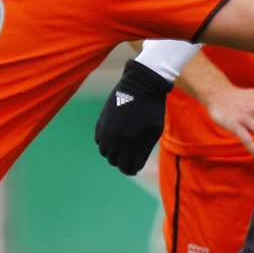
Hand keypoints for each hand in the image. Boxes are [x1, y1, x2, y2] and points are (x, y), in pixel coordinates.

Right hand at [94, 60, 171, 174]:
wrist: (141, 83)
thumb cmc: (153, 108)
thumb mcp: (154, 131)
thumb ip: (144, 150)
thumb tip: (135, 165)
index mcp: (131, 142)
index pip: (126, 167)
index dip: (132, 169)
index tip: (135, 167)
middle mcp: (115, 138)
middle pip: (114, 161)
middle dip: (123, 161)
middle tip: (131, 156)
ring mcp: (106, 129)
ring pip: (104, 152)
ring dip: (113, 152)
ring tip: (123, 146)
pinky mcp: (101, 121)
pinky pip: (99, 140)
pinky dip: (106, 142)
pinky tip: (115, 136)